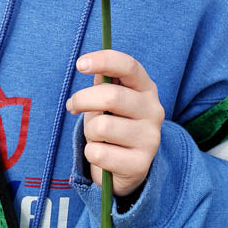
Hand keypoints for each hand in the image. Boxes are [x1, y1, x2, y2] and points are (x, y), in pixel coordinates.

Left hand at [67, 50, 164, 197]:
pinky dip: (91, 153)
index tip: (80, 64)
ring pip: (102, 127)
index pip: (129, 66)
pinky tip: (102, 155)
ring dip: (88, 131)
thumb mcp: (109, 101)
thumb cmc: (115, 124)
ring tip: (96, 136)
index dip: (104, 60)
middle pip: (112, 96)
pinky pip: (98, 154)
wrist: (128, 168)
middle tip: (72, 106)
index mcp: (146, 88)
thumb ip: (102, 84)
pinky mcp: (140, 164)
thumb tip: (90, 65)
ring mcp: (150, 139)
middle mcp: (154, 111)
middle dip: (83, 99)